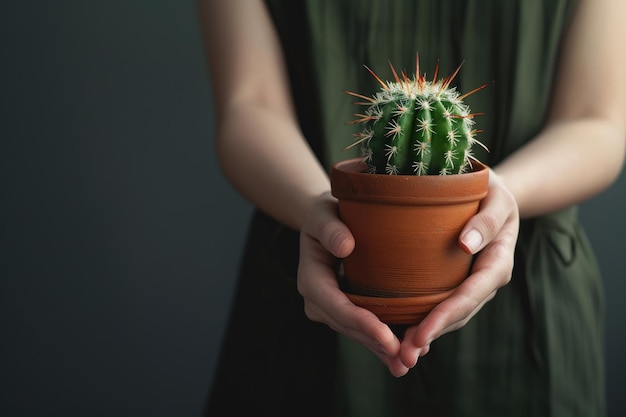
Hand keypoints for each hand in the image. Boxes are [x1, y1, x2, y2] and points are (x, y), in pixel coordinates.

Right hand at [297, 192, 410, 376]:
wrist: (323, 223)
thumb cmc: (325, 214)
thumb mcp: (323, 212)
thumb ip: (331, 228)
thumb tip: (345, 247)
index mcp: (311, 279)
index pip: (337, 305)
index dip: (361, 323)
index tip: (386, 336)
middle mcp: (317, 300)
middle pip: (348, 327)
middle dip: (375, 344)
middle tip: (405, 359)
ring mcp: (329, 309)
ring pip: (356, 334)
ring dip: (380, 350)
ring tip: (407, 364)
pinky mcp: (344, 310)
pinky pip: (362, 329)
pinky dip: (380, 344)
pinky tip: (400, 357)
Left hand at [399, 170, 519, 367]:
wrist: (492, 195)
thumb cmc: (493, 193)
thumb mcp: (497, 198)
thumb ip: (486, 221)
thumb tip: (465, 245)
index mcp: (497, 263)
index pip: (469, 294)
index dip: (445, 315)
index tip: (421, 333)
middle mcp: (486, 281)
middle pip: (459, 314)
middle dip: (433, 334)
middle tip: (404, 354)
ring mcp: (472, 285)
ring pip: (451, 316)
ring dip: (427, 335)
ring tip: (400, 354)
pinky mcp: (457, 283)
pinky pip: (442, 305)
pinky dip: (425, 321)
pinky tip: (402, 334)